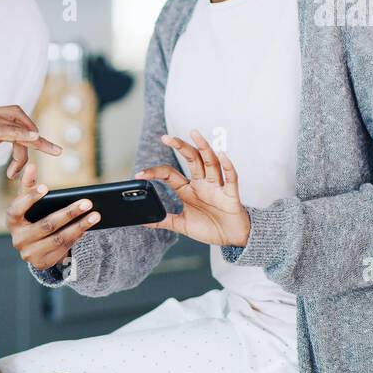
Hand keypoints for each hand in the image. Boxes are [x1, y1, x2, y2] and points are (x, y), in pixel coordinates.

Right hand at [0, 106, 60, 184]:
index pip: (10, 115)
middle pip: (17, 115)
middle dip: (37, 134)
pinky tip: (35, 141)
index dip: (28, 128)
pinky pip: (2, 131)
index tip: (41, 146)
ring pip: (14, 125)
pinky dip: (22, 135)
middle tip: (53, 152)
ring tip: (27, 168)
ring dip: (33, 143)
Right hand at [5, 162, 99, 269]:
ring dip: (79, 227)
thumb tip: (31, 166)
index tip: (45, 187)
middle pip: (46, 225)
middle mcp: (18, 239)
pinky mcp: (42, 263)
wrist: (32, 247)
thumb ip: (29, 185)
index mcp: (11, 221)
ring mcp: (29, 253)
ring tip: (95, 215)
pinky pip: (63, 250)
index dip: (30, 198)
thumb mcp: (27, 202)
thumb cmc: (30, 218)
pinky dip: (76, 238)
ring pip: (58, 239)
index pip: (16, 209)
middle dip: (69, 213)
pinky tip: (87, 228)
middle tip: (87, 203)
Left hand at [138, 129, 250, 247]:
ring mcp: (216, 187)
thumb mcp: (182, 224)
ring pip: (210, 162)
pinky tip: (222, 154)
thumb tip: (144, 220)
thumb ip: (164, 221)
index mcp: (188, 190)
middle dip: (180, 146)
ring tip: (194, 134)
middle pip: (191, 159)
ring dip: (203, 147)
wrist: (232, 239)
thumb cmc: (210, 228)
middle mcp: (202, 184)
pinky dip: (227, 165)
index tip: (140, 174)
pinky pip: (230, 177)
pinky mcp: (231, 194)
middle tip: (166, 138)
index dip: (155, 172)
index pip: (170, 174)